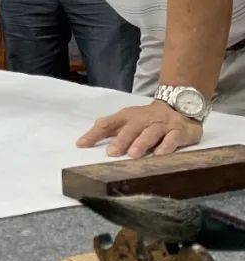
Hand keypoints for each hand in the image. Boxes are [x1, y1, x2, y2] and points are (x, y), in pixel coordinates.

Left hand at [76, 100, 203, 157]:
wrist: (180, 106)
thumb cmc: (147, 119)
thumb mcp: (127, 121)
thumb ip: (108, 129)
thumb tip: (83, 141)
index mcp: (127, 116)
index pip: (108, 123)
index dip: (95, 134)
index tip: (81, 145)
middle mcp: (144, 118)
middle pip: (131, 128)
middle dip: (121, 140)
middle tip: (112, 153)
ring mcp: (163, 124)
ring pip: (151, 132)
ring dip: (142, 142)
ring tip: (133, 154)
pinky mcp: (180, 131)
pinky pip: (173, 138)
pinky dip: (167, 145)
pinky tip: (160, 154)